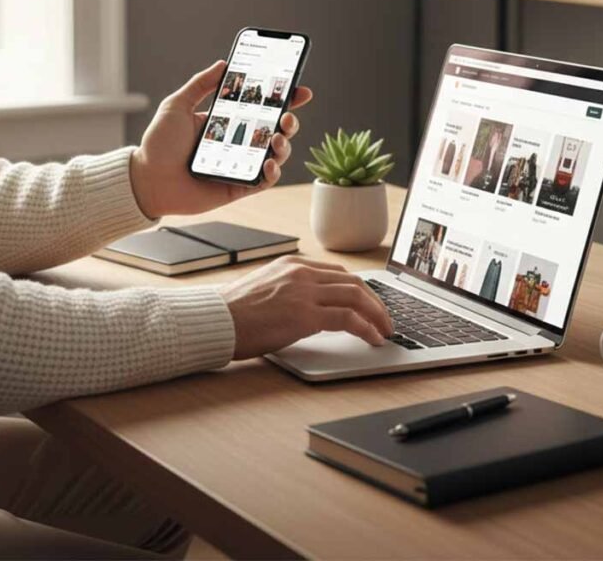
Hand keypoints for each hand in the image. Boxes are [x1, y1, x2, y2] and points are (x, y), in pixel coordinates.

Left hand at [129, 60, 312, 219]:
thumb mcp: (177, 105)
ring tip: (277, 137)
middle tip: (287, 115)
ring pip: (275, 154)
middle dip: (289, 120)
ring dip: (283, 144)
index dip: (283, 99)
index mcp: (225, 121)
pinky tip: (269, 162)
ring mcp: (240, 164)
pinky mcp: (238, 187)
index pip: (260, 107)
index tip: (299, 89)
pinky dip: (272, 172)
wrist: (146, 180)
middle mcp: (237, 142)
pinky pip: (263, 180)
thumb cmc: (158, 144)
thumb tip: (223, 64)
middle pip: (274, 129)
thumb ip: (200, 84)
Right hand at [220, 256, 393, 358]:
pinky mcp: (305, 315)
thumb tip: (312, 307)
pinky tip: (373, 338)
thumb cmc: (234, 312)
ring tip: (385, 330)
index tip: (369, 303)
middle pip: (353, 281)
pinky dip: (366, 328)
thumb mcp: (266, 288)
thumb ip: (290, 290)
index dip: (360, 289)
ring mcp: (304, 292)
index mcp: (292, 264)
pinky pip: (348, 318)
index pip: (338, 272)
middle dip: (375, 301)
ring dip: (377, 315)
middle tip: (385, 319)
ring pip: (357, 296)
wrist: (217, 320)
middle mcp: (301, 273)